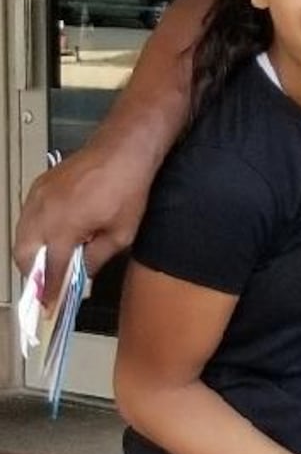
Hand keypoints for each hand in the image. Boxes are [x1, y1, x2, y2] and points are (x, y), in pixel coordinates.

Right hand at [14, 138, 154, 296]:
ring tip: (48, 262)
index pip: (49, 270)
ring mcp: (38, 197)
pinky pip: (26, 215)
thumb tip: (83, 272)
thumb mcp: (121, 234)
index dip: (49, 291)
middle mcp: (43, 213)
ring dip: (29, 252)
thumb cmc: (126, 186)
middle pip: (23, 254)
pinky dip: (31, 231)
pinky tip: (47, 236)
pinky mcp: (39, 186)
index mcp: (63, 229)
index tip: (49, 304)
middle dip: (33, 273)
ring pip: (20, 234)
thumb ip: (97, 258)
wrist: (122, 149)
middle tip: (48, 283)